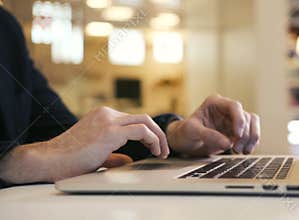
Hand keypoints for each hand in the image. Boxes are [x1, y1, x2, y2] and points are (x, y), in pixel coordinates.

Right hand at [46, 107, 168, 179]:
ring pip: (145, 122)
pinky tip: (155, 151)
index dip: (149, 133)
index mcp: (103, 116)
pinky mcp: (110, 131)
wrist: (49, 160)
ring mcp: (108, 120)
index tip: (155, 146)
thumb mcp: (96, 153)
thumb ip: (113, 155)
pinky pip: (141, 131)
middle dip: (158, 133)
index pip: (133, 120)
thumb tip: (127, 159)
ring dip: (158, 137)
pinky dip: (153, 140)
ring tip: (162, 151)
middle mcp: (107, 114)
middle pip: (143, 118)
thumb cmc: (68, 159)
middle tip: (164, 149)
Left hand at [166, 95, 259, 156]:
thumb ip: (208, 135)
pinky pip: (252, 133)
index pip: (234, 106)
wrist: (184, 143)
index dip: (239, 120)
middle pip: (246, 117)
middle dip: (244, 134)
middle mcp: (226, 109)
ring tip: (241, 151)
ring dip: (250, 138)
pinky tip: (245, 151)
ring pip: (252, 124)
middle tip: (235, 148)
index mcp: (215, 103)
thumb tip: (227, 143)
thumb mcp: (191, 131)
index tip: (237, 135)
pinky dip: (252, 142)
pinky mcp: (236, 131)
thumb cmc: (185, 132)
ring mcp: (232, 120)